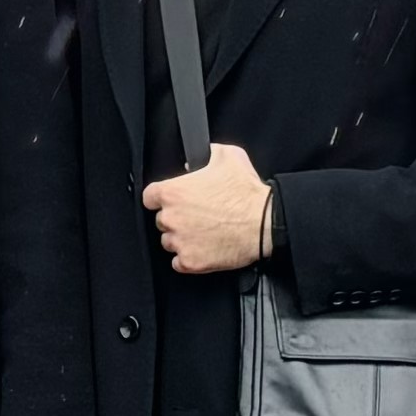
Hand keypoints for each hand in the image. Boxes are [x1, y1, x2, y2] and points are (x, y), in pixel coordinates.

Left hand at [142, 144, 273, 276]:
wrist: (265, 224)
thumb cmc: (247, 194)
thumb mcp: (229, 156)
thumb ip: (208, 152)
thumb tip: (202, 155)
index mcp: (173, 193)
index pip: (149, 196)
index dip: (160, 198)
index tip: (171, 201)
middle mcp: (171, 218)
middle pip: (161, 220)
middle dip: (176, 218)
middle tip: (196, 216)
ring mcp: (179, 242)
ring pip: (169, 242)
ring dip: (181, 238)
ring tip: (202, 233)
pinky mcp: (190, 262)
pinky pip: (178, 263)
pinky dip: (188, 258)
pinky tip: (202, 249)